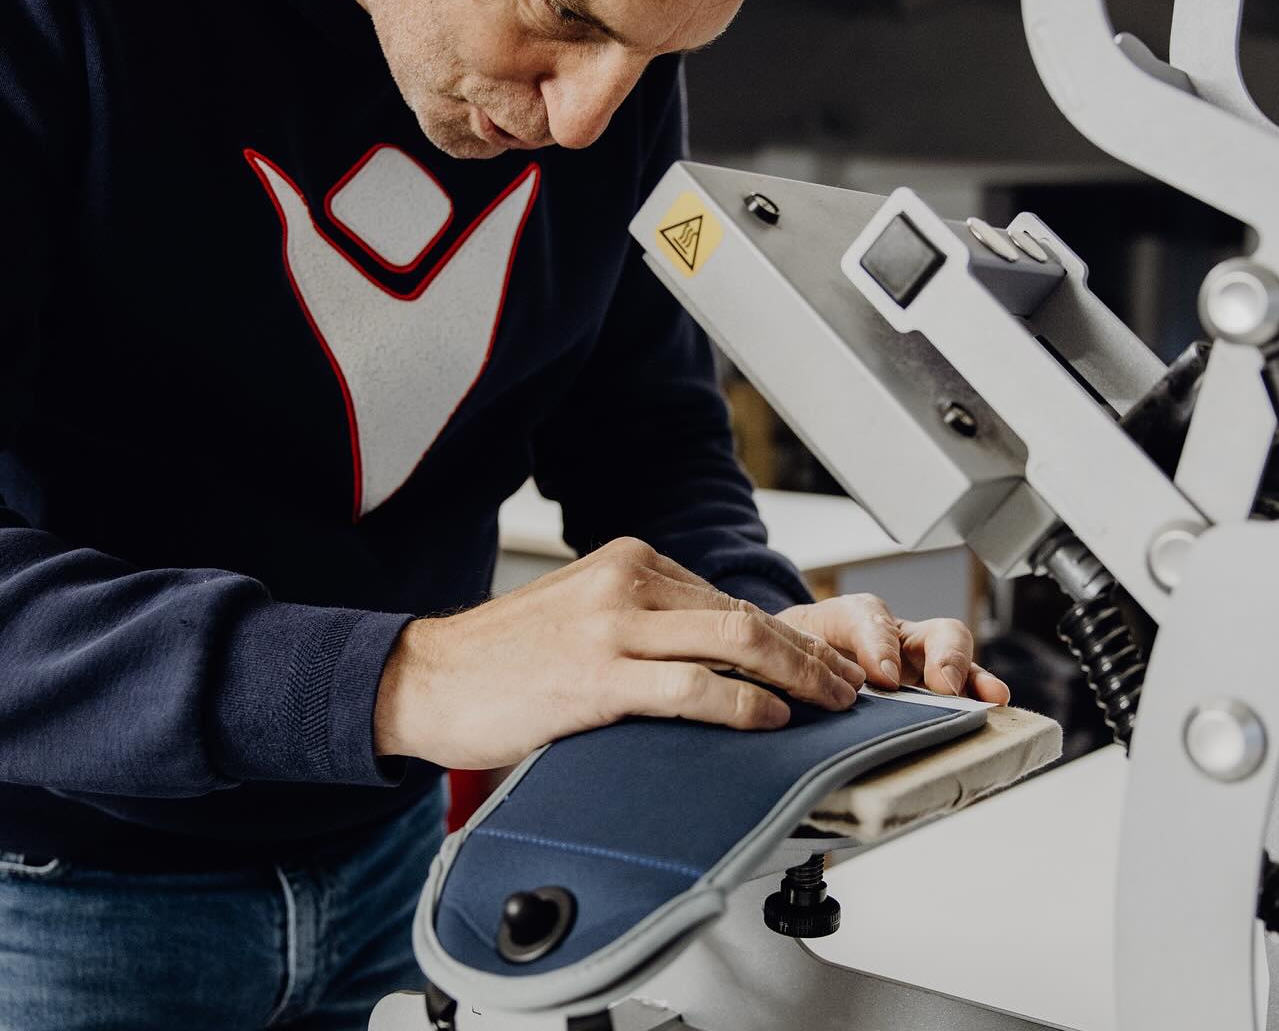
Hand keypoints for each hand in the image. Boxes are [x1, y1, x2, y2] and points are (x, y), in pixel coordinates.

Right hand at [373, 538, 865, 767]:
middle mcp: (629, 582)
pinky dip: (740, 703)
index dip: (785, 636)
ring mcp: (614, 626)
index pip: (728, 599)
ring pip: (733, 641)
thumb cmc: (506, 657)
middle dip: (808, 654)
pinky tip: (767, 719)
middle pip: (745, 614)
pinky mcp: (598, 676)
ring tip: (828, 704)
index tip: (819, 663)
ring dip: (795, 676)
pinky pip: (690, 687)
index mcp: (630, 563)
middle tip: (847, 685)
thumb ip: (649, 622)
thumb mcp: (587, 615)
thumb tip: (720, 658)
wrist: (427, 677)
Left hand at [777, 594, 1009, 704]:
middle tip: (943, 685)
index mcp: (853, 619)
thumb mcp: (787, 647)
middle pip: (930, 629)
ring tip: (989, 696)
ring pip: (953, 655)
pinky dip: (978, 692)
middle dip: (943, 655)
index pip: (868, 617)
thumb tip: (823, 691)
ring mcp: (917, 662)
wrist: (791, 660)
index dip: (879, 645)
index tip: (883, 679)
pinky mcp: (930, 689)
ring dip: (971, 675)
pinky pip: (961, 686)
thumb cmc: (794, 651)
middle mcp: (895, 637)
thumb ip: (798, 661)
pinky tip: (993, 705)